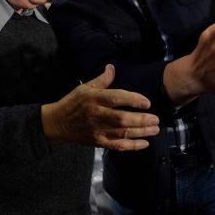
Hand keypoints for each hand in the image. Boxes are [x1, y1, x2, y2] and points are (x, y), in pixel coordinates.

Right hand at [41, 65, 159, 150]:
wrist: (58, 123)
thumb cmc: (73, 102)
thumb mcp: (85, 87)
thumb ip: (102, 79)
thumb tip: (112, 67)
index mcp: (94, 99)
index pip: (116, 98)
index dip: (132, 99)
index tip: (147, 102)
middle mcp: (97, 115)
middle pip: (122, 119)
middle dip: (141, 120)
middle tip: (156, 118)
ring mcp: (98, 131)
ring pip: (122, 133)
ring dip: (141, 132)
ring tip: (155, 129)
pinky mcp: (98, 142)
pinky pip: (117, 146)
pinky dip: (132, 146)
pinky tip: (145, 143)